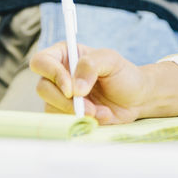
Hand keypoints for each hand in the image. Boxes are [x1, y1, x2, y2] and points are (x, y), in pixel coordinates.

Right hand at [31, 42, 147, 123]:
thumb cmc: (123, 74)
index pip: (41, 62)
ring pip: (50, 108)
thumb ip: (90, 65)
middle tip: (89, 106)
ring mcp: (60, 96)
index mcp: (64, 55)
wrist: (136, 98)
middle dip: (65, 101)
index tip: (71, 89)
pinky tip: (101, 116)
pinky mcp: (66, 114)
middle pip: (43, 88)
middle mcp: (58, 75)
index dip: (52, 75)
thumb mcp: (111, 60)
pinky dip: (82, 122)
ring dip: (77, 113)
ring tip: (100, 111)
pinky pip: (63, 122)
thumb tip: (74, 89)